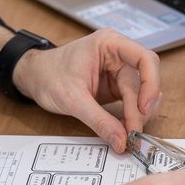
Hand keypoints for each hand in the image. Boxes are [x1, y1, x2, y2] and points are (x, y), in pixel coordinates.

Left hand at [14, 28, 161, 150]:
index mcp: (109, 44)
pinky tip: (124, 130)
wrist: (34, 78)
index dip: (150, 83)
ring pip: (140, 95)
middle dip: (140, 109)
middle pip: (143, 82)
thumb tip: (121, 140)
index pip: (145, 59)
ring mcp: (117, 71)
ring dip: (137, 116)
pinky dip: (130, 118)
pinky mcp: (115, 87)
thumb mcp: (72, 99)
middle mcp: (118, 55)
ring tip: (128, 134)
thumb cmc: (48, 75)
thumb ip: (99, 120)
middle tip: (132, 133)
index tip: (143, 108)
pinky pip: (131, 103)